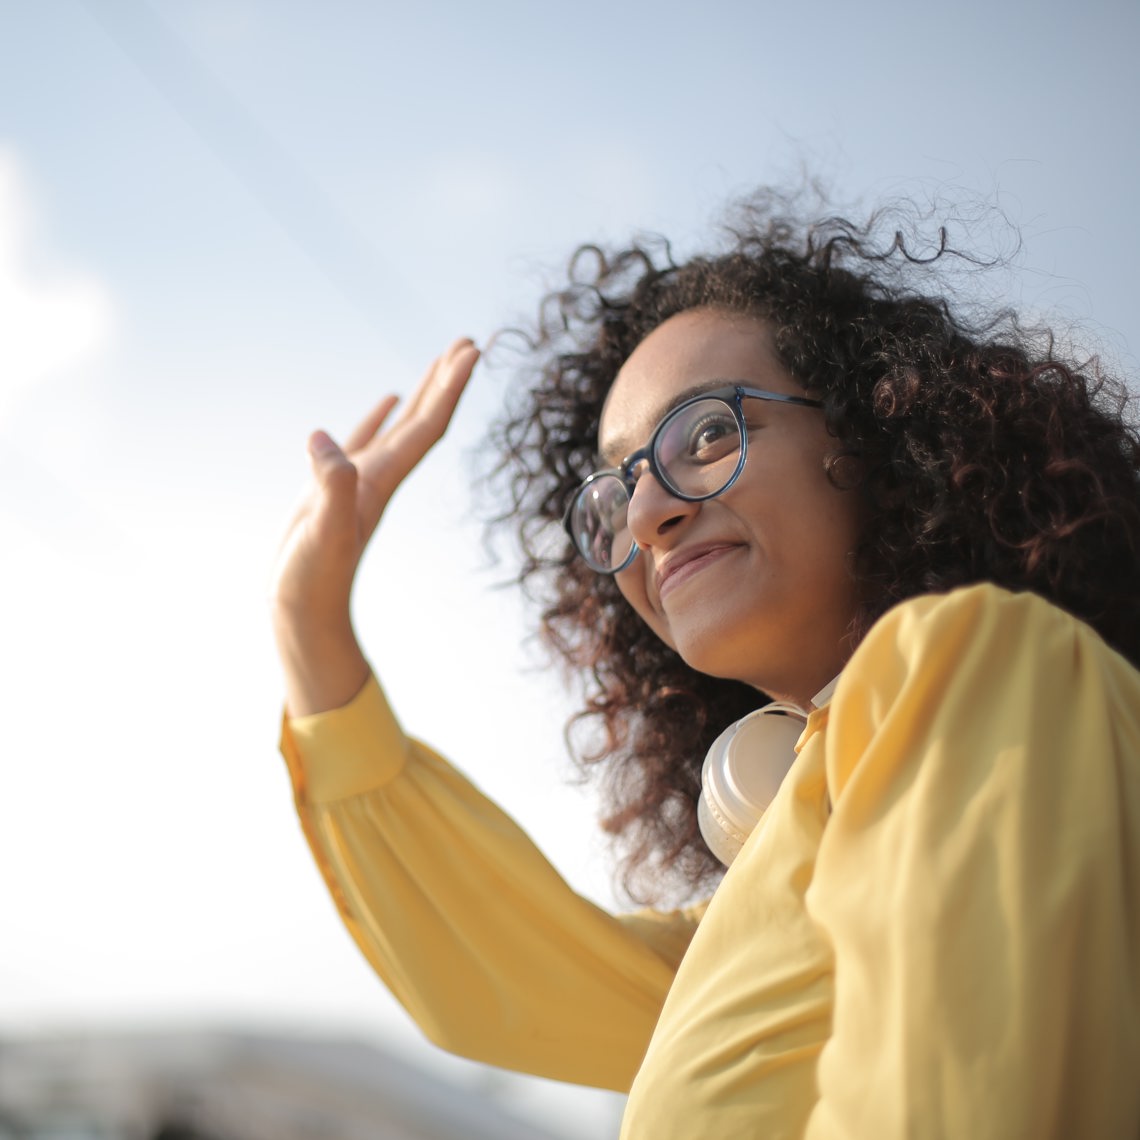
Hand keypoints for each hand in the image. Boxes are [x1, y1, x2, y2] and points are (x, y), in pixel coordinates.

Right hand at [272, 337, 479, 714]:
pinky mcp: (334, 487)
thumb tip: (323, 438)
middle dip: (446, 380)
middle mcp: (380, 476)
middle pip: (424, 420)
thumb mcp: (321, 531)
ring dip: (422, 392)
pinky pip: (364, 440)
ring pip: (400, 426)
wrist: (302, 612)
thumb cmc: (312, 578)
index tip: (472, 350)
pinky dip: (379, 416)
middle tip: (468, 340)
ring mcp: (358, 480)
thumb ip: (329, 486)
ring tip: (440, 359)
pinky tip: (388, 398)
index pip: (427, 426)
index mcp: (382, 480)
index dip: (449, 388)